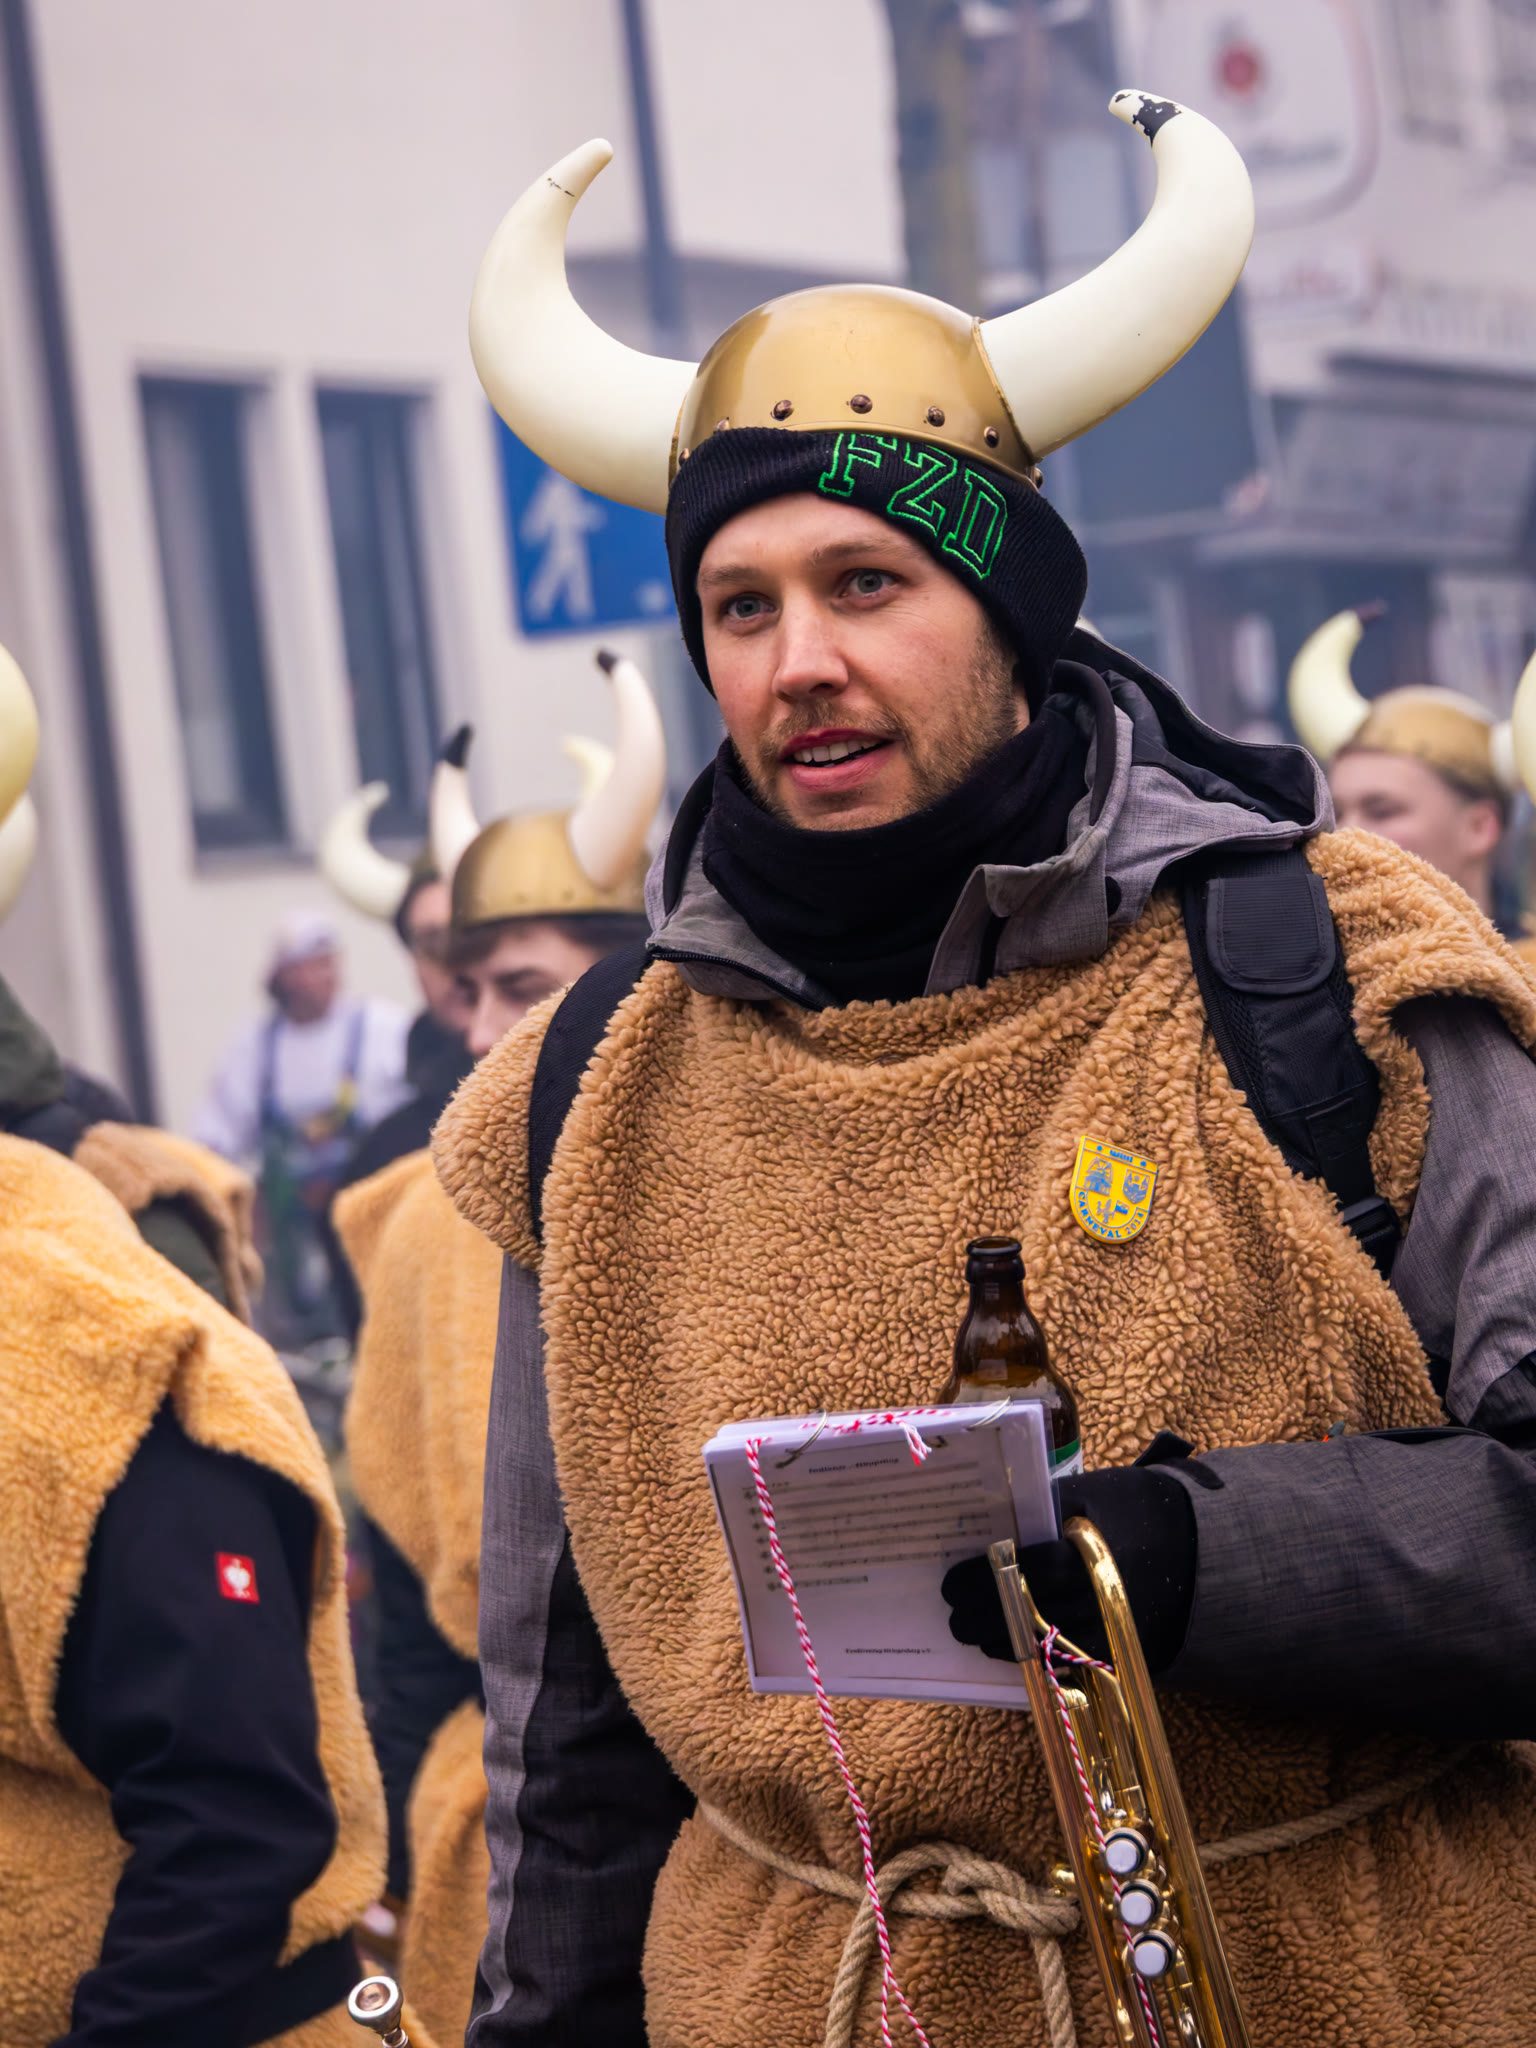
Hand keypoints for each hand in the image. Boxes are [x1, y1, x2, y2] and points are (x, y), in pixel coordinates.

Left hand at [941, 1465, 1197, 1675]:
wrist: (1196, 1550)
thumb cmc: (1134, 1511)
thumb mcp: (1089, 1497)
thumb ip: (1042, 1510)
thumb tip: (988, 1524)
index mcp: (1088, 1555)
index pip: (1021, 1573)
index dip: (981, 1581)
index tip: (952, 1583)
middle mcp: (1098, 1600)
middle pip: (1025, 1618)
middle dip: (981, 1618)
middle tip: (953, 1615)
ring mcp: (1110, 1633)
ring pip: (1041, 1649)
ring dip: (1000, 1642)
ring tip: (971, 1631)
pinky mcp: (1119, 1654)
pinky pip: (1065, 1664)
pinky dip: (1032, 1656)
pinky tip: (1007, 1645)